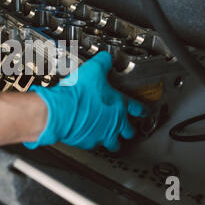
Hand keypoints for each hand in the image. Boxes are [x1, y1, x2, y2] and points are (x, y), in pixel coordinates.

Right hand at [24, 52, 147, 150]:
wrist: (61, 110)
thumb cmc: (77, 93)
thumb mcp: (93, 69)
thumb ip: (103, 63)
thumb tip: (106, 58)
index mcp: (119, 104)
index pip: (139, 109)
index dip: (142, 110)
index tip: (144, 112)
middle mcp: (114, 122)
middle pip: (129, 131)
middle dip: (128, 130)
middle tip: (127, 128)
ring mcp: (102, 134)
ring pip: (114, 145)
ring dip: (114, 141)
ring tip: (112, 140)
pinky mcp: (89, 143)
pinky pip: (94, 146)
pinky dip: (93, 142)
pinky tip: (89, 137)